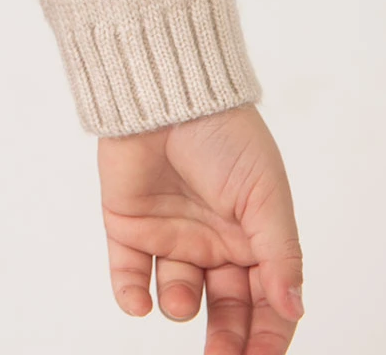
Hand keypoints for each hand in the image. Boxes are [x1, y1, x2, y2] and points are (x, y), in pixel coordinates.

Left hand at [98, 103, 303, 349]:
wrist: (163, 90)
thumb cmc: (222, 133)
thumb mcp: (264, 193)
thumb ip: (279, 253)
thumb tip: (293, 308)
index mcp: (252, 235)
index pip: (266, 299)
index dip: (269, 332)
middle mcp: (212, 240)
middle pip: (224, 308)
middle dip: (226, 338)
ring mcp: (170, 234)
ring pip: (177, 295)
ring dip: (178, 306)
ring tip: (180, 298)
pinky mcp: (128, 224)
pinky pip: (127, 273)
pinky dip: (130, 294)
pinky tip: (138, 303)